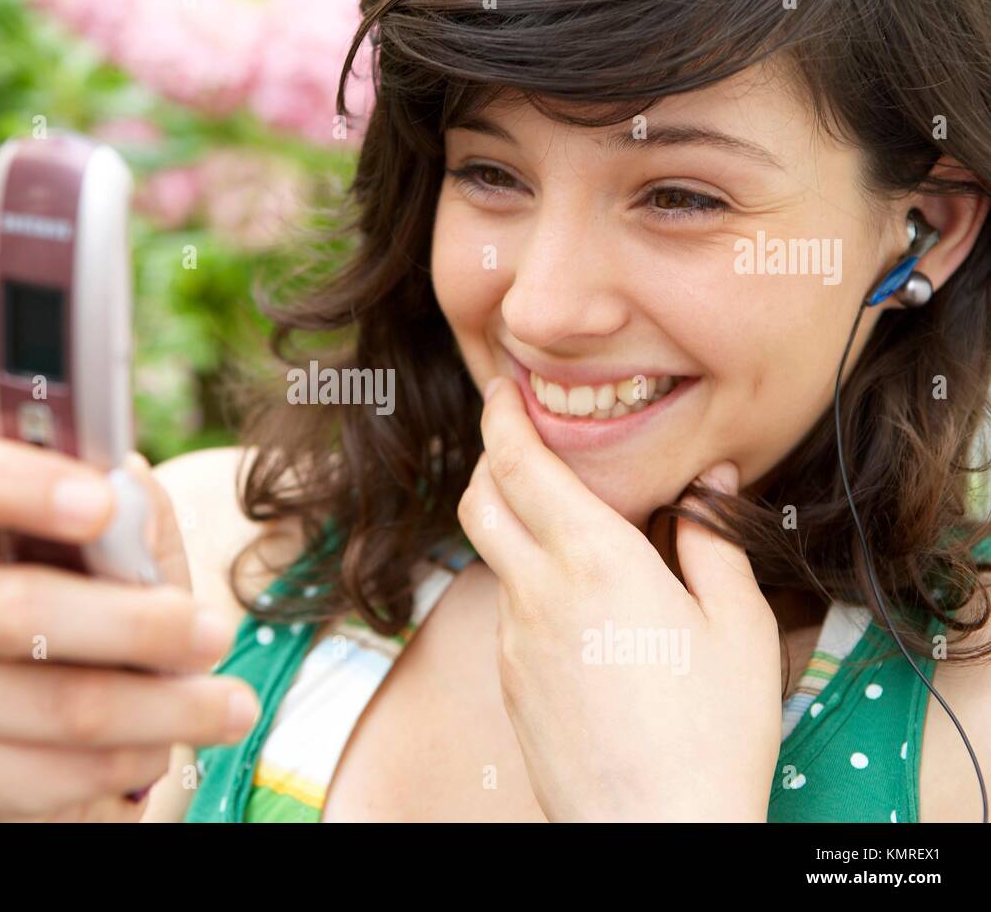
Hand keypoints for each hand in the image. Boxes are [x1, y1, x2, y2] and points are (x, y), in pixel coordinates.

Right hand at [0, 433, 260, 821]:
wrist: (92, 728)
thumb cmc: (111, 614)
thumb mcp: (130, 556)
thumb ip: (133, 516)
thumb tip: (132, 484)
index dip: (13, 483)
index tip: (102, 502)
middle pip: (17, 610)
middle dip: (137, 625)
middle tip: (216, 633)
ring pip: (65, 706)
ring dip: (168, 708)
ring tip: (233, 705)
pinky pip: (68, 774)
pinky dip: (137, 760)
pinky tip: (162, 748)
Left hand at [457, 378, 781, 821]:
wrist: (652, 830)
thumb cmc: (712, 733)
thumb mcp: (741, 628)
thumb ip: (715, 542)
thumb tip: (710, 481)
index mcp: (595, 562)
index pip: (520, 464)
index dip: (503, 416)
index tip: (505, 389)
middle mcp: (537, 590)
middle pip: (479, 497)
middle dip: (490, 457)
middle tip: (522, 443)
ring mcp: (512, 637)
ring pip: (491, 553)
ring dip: (510, 521)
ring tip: (565, 525)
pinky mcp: (506, 677)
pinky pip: (506, 607)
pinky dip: (526, 580)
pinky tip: (576, 603)